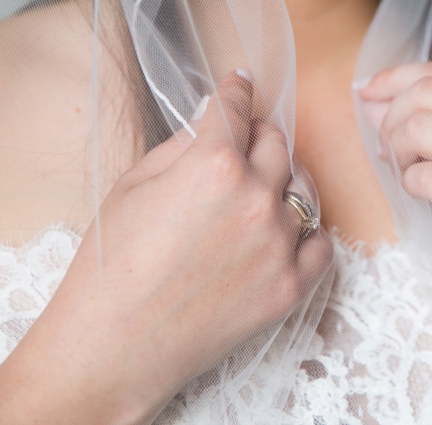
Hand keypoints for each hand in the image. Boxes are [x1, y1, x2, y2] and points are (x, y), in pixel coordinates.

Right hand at [0, 71, 332, 423]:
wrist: (112, 346)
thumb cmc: (111, 265)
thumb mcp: (134, 184)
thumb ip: (183, 144)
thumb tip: (213, 121)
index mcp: (214, 164)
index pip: (237, 110)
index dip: (237, 92)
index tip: (242, 84)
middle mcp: (256, 198)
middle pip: (278, 143)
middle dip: (260, 134)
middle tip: (247, 140)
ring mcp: (279, 244)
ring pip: (305, 188)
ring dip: (286, 179)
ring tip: (265, 186)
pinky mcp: (291, 286)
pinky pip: (320, 242)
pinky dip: (306, 231)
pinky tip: (286, 230)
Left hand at [358, 62, 431, 326]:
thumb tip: (371, 95)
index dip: (395, 80)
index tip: (366, 93)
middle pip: (424, 96)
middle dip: (391, 122)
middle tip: (390, 153)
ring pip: (419, 131)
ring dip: (399, 155)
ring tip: (409, 175)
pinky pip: (424, 178)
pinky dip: (410, 186)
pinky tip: (424, 197)